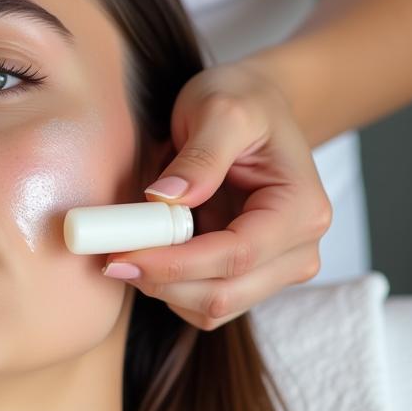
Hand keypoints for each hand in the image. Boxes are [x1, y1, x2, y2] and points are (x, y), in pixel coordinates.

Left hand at [101, 60, 332, 329]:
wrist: (255, 107)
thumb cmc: (243, 102)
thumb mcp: (222, 109)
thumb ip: (201, 154)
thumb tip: (166, 197)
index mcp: (301, 211)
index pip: (238, 256)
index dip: (176, 264)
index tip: (122, 256)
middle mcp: (298, 250)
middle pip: (225, 294)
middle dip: (163, 282)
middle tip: (110, 258)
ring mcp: (275, 270)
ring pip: (211, 308)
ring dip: (162, 288)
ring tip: (128, 249)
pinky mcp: (248, 277)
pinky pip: (202, 303)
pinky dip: (169, 287)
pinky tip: (149, 254)